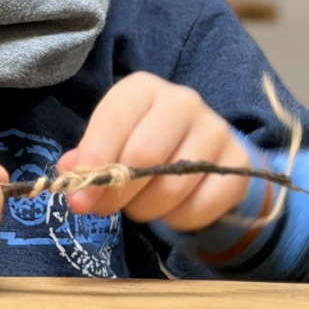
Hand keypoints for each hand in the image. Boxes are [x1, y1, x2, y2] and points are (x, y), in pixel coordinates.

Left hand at [55, 74, 249, 231]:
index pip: (114, 121)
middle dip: (116, 193)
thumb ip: (86, 158)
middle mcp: (182, 102)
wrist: (199, 149)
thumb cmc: (140, 141)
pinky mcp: (237, 164)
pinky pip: (201, 205)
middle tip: (102, 209)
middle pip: (144, 155)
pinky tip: (170, 211)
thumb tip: (71, 175)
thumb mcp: (109, 141)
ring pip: (172, 186)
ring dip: (145, 209)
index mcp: (143, 89)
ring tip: (137, 206)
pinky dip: (178, 219)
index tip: (79, 198)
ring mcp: (215, 131)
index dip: (94, 163)